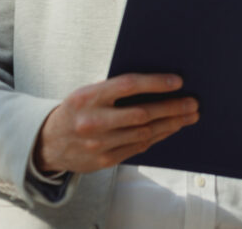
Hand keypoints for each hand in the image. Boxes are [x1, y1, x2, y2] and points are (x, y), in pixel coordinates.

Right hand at [34, 73, 197, 174]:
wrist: (48, 143)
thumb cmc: (77, 109)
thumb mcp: (88, 93)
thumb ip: (115, 89)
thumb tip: (158, 83)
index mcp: (88, 97)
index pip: (127, 86)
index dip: (155, 83)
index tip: (178, 81)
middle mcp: (92, 121)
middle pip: (141, 114)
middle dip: (171, 108)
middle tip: (193, 103)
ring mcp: (98, 144)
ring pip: (143, 133)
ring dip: (170, 124)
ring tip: (189, 116)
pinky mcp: (103, 161)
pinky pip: (138, 148)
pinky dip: (158, 137)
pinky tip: (171, 129)